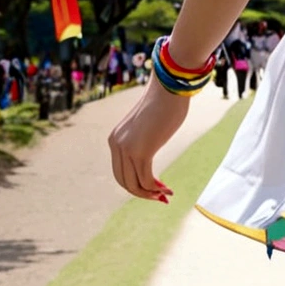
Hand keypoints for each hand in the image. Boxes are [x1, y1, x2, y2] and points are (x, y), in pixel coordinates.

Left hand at [109, 79, 190, 202]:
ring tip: (166, 195)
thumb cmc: (164, 104)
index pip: (120, 171)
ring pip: (134, 184)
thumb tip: (150, 151)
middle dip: (142, 193)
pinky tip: (168, 189)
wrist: (169, 89)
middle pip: (124, 181)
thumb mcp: (146, 126)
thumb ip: (143, 140)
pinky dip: (156, 188)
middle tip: (160, 197)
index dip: (135, 184)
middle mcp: (116, 145)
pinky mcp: (140, 151)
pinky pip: (145, 179)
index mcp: (115, 139)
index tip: (154, 188)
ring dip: (150, 193)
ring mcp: (126, 148)